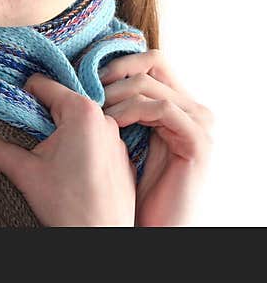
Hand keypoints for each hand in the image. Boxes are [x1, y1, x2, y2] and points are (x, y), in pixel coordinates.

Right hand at [0, 73, 135, 225]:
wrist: (102, 238)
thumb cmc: (69, 206)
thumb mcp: (24, 171)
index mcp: (81, 111)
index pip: (42, 84)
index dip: (21, 97)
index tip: (13, 117)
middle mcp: (104, 118)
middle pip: (60, 103)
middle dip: (42, 118)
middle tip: (29, 141)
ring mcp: (116, 138)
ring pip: (78, 122)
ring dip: (62, 133)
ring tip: (51, 159)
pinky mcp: (122, 157)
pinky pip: (96, 140)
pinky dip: (81, 148)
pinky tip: (72, 171)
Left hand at [99, 49, 213, 225]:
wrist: (155, 223)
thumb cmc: (135, 185)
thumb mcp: (125, 136)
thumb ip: (120, 107)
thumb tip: (83, 80)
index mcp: (177, 103)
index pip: (151, 60)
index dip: (116, 62)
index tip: (84, 76)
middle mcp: (193, 108)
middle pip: (153, 61)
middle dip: (114, 72)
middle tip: (87, 89)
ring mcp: (199, 123)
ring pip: (150, 84)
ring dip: (114, 93)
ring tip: (93, 110)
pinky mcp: (198, 141)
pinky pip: (161, 109)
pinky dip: (130, 110)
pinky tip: (110, 123)